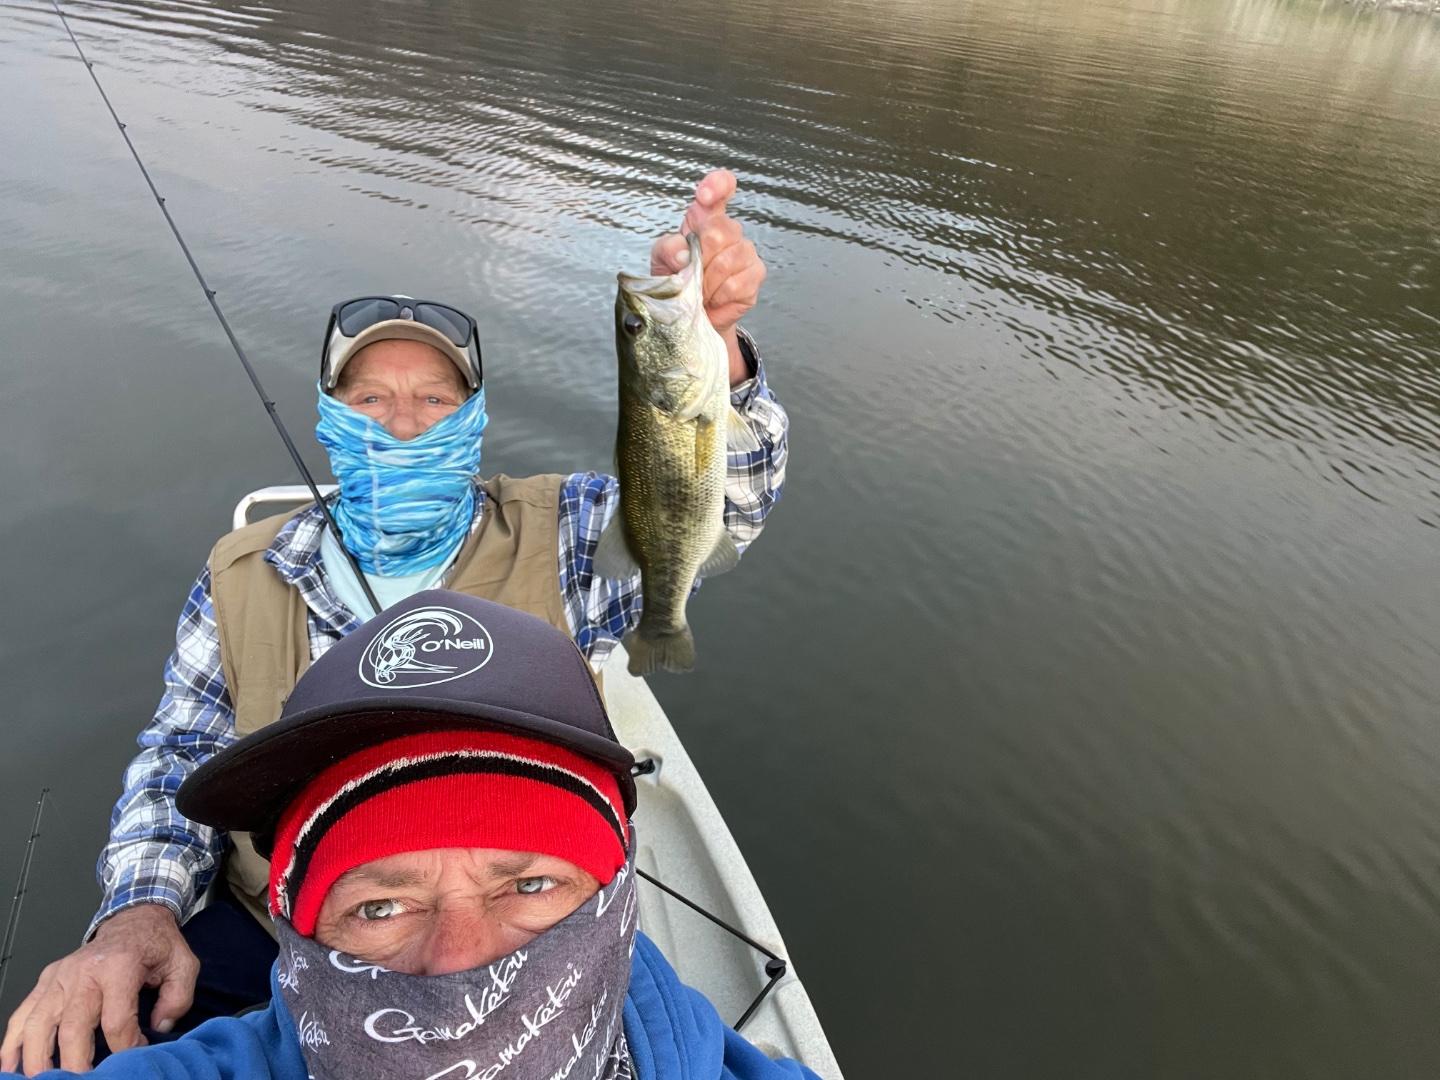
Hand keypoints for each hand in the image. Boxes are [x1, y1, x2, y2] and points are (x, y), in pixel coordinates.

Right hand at [1, 904, 198, 1075]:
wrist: (133, 918)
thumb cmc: (155, 944)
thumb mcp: (183, 964)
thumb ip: (178, 998)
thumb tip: (159, 1028)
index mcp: (119, 966)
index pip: (116, 1020)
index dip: (126, 1045)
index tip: (137, 1054)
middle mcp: (84, 971)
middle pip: (73, 1028)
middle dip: (76, 1063)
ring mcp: (60, 977)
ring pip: (39, 1024)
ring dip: (38, 1059)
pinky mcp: (46, 981)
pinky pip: (22, 1014)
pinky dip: (13, 1042)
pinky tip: (10, 1065)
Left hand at [650, 168, 766, 385]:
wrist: (691, 316)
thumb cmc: (677, 281)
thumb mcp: (661, 261)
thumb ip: (667, 249)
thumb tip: (683, 253)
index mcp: (706, 217)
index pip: (722, 186)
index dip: (717, 185)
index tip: (704, 198)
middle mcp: (730, 231)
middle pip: (719, 230)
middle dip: (700, 258)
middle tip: (691, 275)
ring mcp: (746, 252)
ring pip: (728, 260)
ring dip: (707, 282)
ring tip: (701, 291)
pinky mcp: (755, 275)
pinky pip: (736, 283)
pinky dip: (719, 296)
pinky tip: (714, 299)